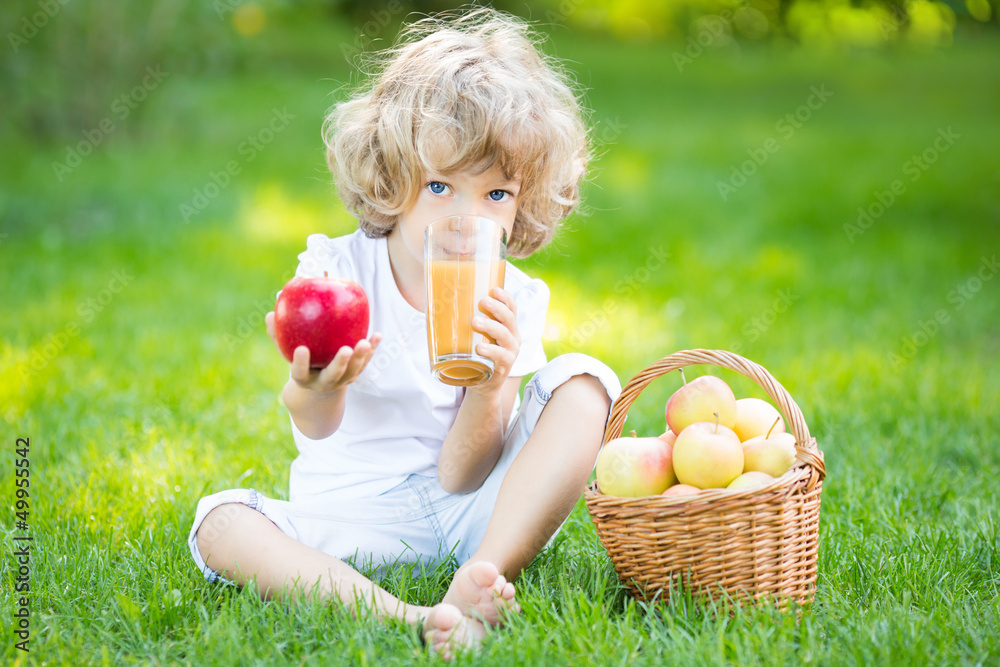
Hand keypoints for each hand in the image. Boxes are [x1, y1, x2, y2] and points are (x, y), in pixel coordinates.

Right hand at [265, 311, 381, 392]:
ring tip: (365, 342)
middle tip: (346, 350)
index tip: (301, 349)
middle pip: (333, 375)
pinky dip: (371, 349)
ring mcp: (341, 380)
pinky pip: (365, 362)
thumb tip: (270, 314)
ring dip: (361, 357)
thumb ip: (278, 335)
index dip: (300, 363)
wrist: (318, 385)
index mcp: (304, 378)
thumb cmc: (301, 359)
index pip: (300, 373)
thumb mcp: (286, 351)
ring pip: (353, 371)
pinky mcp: (354, 374)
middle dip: (340, 364)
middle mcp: (324, 382)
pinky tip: (377, 335)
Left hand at [470, 287, 520, 393]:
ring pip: (505, 336)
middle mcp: (513, 338)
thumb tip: (440, 303)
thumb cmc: (478, 355)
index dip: (505, 298)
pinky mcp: (503, 367)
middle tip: (483, 301)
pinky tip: (479, 347)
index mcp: (509, 327)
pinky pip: (500, 356)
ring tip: (476, 322)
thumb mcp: (478, 337)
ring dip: (491, 327)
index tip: (494, 289)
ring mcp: (510, 353)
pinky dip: (490, 351)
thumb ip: (470, 322)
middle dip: (496, 308)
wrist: (483, 385)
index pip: (512, 309)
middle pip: (509, 319)